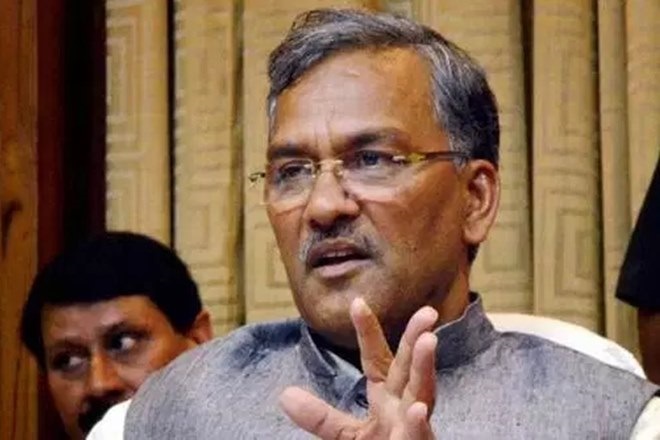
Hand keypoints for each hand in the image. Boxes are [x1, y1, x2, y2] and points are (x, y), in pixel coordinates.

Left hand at [280, 298, 438, 438]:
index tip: (358, 302)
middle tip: (426, 311)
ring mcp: (414, 429)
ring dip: (425, 368)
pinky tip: (417, 411)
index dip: (368, 331)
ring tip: (429, 341)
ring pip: (423, 395)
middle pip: (409, 368)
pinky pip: (419, 437)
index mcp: (386, 399)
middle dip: (416, 339)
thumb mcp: (347, 435)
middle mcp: (404, 408)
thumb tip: (285, 395)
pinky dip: (419, 425)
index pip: (376, 359)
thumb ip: (321, 417)